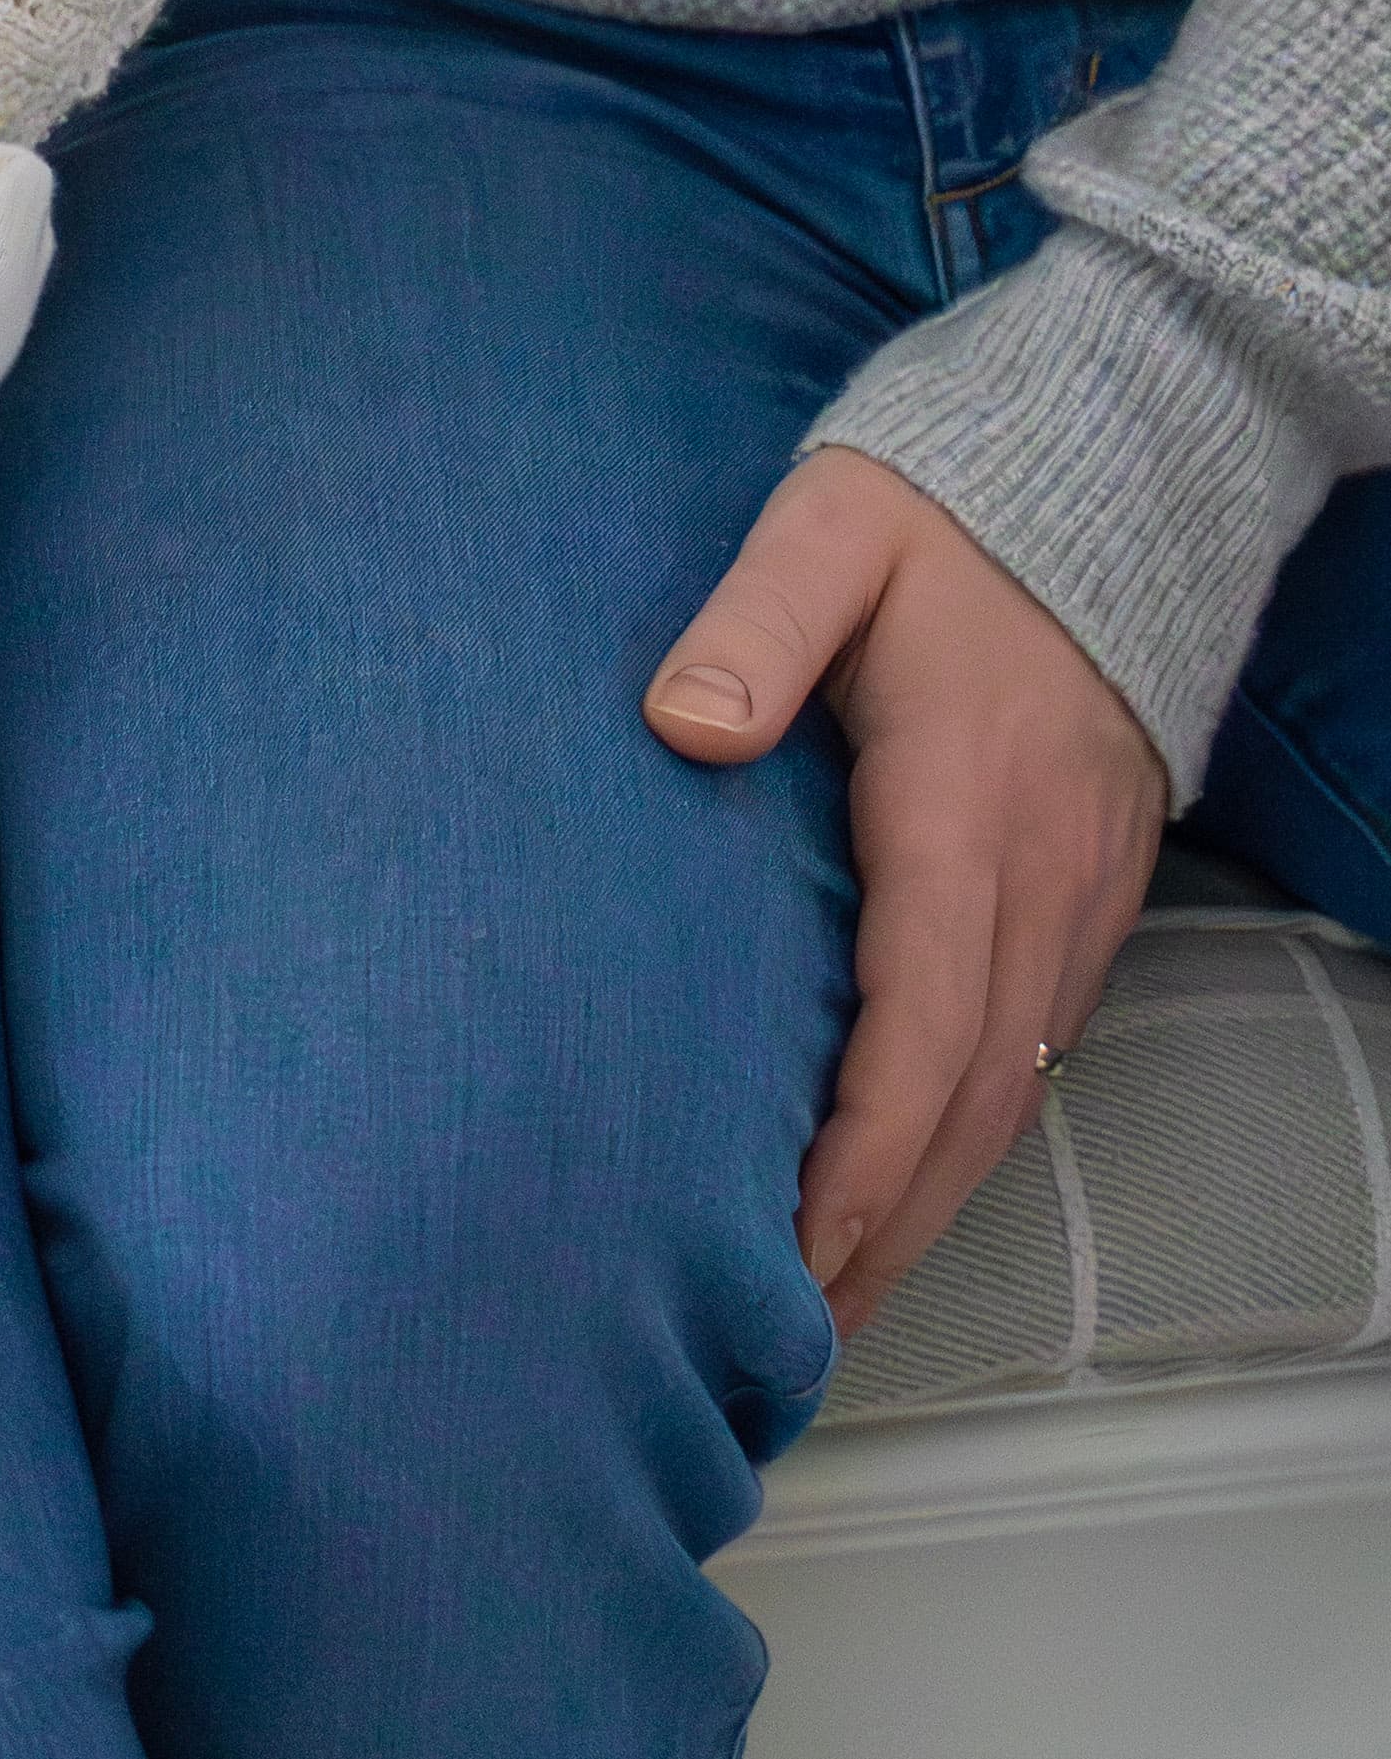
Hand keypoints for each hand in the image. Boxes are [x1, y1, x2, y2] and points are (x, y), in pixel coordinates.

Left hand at [646, 443, 1167, 1331]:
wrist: (1117, 468)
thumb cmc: (946, 501)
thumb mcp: (831, 527)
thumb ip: (753, 622)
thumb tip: (679, 727)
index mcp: (958, 801)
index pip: (921, 1019)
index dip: (864, 1149)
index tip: (801, 1242)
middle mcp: (1034, 871)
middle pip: (973, 1097)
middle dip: (889, 1226)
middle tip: (796, 1328)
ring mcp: (1075, 887)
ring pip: (1014, 1087)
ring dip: (932, 1199)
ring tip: (838, 1289)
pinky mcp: (1089, 885)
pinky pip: (1038, 1041)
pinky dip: (975, 1130)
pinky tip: (912, 1173)